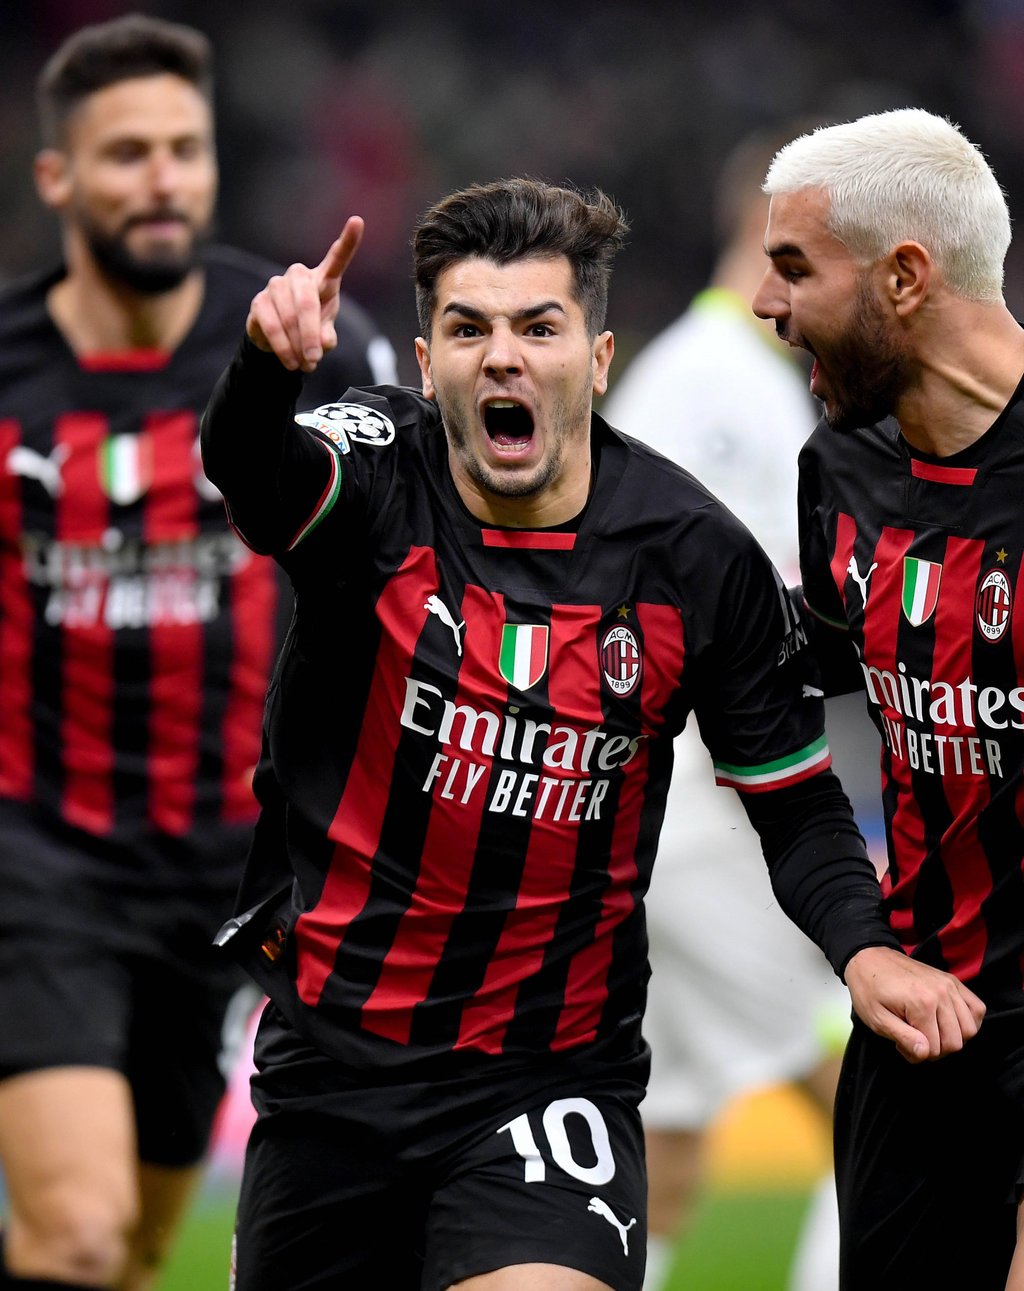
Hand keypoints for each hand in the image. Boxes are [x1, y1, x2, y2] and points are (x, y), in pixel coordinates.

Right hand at [246, 216, 363, 371]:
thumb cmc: (311, 329)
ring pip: (288, 318)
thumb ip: (327, 337)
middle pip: (307, 302)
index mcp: (324, 279)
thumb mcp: (325, 334)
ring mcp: (277, 286)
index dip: (348, 241)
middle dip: (311, 336)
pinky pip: (271, 325)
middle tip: (315, 360)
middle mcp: (299, 276)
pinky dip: (282, 347)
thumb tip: (322, 343)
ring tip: (304, 365)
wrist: (281, 341)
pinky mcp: (259, 302)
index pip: (337, 259)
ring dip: (297, 346)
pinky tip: (290, 361)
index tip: (357, 221)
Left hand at [844, 945, 985, 1062]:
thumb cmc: (869, 990)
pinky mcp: (953, 981)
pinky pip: (977, 1008)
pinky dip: (969, 1022)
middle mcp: (942, 993)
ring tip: (930, 1031)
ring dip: (953, 1038)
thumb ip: (903, 1038)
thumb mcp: (877, 1019)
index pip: (934, 1050)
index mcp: (921, 1004)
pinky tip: (950, 1023)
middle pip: (955, 1043)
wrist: (869, 958)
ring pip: (969, 1030)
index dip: (917, 1054)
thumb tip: (925, 1054)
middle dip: (936, 1050)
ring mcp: (950, 985)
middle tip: (915, 1040)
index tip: (900, 1044)